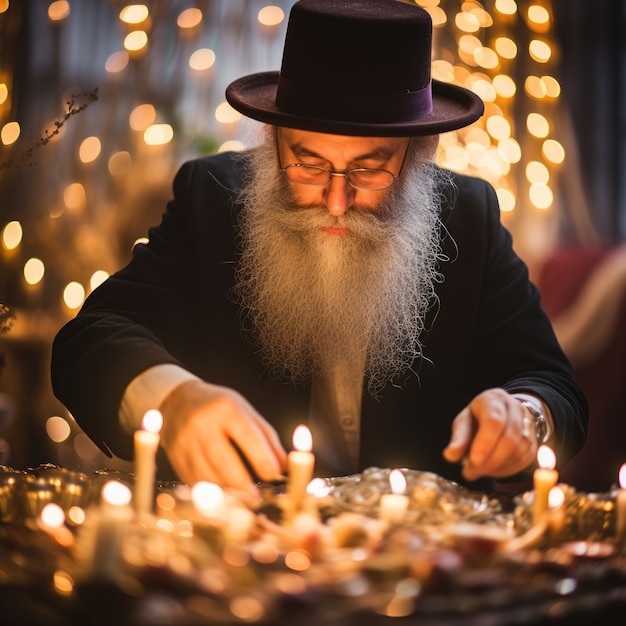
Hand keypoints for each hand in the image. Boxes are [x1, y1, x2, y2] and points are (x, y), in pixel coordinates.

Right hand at [159, 379, 287, 489]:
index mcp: (226, 409)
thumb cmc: (219, 406)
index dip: (262, 460)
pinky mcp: (175, 458)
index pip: (247, 438)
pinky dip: (212, 494)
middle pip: (225, 463)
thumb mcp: (245, 411)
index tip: (273, 476)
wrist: (178, 400)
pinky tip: (223, 498)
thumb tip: (284, 466)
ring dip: (228, 494)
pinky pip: (195, 483)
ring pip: (209, 477)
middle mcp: (203, 425)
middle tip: (258, 498)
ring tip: (243, 502)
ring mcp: (186, 443)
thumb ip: (267, 437)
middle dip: (244, 485)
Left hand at [443, 388, 536, 480]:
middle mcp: (515, 410)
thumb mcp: (465, 421)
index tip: (473, 461)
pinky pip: (523, 461)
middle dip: (490, 460)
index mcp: (494, 400)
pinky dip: (506, 470)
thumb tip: (450, 456)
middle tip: (471, 472)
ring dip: (496, 467)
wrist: (503, 414)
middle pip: (510, 439)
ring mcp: (528, 427)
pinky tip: (491, 470)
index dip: (485, 443)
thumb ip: (459, 438)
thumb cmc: (479, 417)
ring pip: (518, 452)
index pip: (494, 421)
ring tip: (478, 471)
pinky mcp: (533, 444)